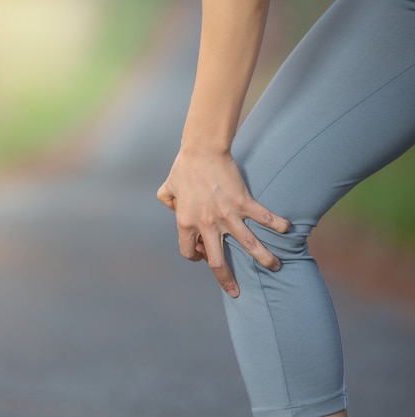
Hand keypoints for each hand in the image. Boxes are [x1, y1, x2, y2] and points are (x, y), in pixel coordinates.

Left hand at [157, 147, 289, 296]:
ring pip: (248, 245)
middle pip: (218, 262)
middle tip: (235, 292)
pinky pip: (263, 218)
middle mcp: (207, 224)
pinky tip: (287, 230)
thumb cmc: (184, 168)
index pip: (189, 252)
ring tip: (275, 267)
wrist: (202, 149)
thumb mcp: (167, 188)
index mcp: (186, 223)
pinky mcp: (243, 202)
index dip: (197, 256)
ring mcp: (227, 215)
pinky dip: (277, 224)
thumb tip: (171, 208)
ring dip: (263, 259)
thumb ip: (166, 201)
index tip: (205, 254)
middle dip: (227, 280)